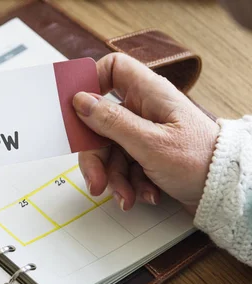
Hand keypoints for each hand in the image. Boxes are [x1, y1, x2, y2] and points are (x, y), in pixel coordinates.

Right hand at [72, 53, 219, 213]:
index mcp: (149, 94)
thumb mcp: (150, 143)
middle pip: (101, 122)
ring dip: (114, 178)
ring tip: (127, 196)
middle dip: (97, 156)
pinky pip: (123, 165)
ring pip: (109, 149)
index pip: (112, 68)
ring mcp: (145, 132)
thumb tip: (80, 100)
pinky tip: (144, 194)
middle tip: (96, 180)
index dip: (91, 84)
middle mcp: (145, 109)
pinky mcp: (147, 154)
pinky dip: (129, 184)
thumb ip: (111, 121)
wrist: (225, 193)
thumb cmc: (200, 162)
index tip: (77, 111)